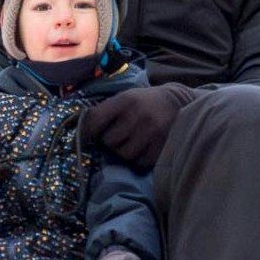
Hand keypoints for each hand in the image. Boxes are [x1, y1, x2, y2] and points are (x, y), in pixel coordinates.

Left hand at [81, 83, 196, 167]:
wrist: (178, 101)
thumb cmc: (144, 102)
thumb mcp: (125, 97)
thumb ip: (106, 111)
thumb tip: (81, 130)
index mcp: (125, 100)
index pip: (96, 119)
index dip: (89, 130)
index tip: (89, 135)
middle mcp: (137, 115)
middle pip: (109, 141)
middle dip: (110, 141)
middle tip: (117, 137)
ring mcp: (151, 131)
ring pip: (124, 154)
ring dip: (123, 152)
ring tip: (130, 143)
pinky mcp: (161, 145)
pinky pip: (140, 161)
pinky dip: (139, 159)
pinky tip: (143, 148)